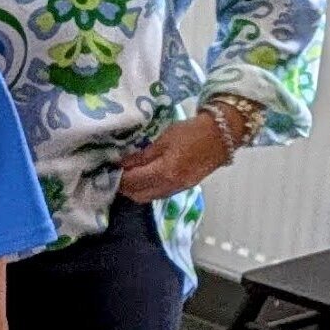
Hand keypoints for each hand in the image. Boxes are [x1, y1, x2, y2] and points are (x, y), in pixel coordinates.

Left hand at [116, 110, 236, 204]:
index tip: (107, 169)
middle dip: (124, 187)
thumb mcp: (163, 139)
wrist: (222, 135)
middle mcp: (171, 186)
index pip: (132, 183)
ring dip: (136, 189)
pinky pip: (160, 194)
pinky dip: (148, 188)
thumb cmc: (191, 132)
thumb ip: (142, 155)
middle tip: (115, 173)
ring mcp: (179, 188)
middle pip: (138, 195)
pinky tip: (144, 176)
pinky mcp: (185, 187)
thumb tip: (121, 164)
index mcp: (164, 173)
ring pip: (149, 197)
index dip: (117, 178)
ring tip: (128, 174)